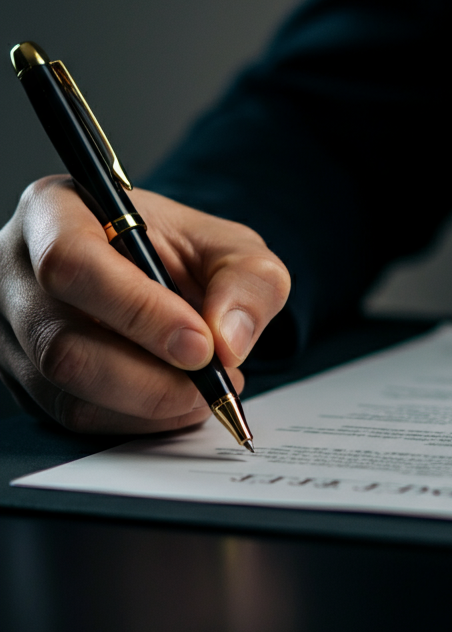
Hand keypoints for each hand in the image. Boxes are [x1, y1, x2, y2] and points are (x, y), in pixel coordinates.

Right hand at [0, 176, 290, 434]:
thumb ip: (247, 280)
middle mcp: (17, 270)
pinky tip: (176, 402)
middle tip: (209, 381)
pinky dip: (135, 419)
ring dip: (147, 403)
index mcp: (56, 212)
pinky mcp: (24, 377)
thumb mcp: (231, 248)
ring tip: (203, 390)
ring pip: (64, 388)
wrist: (163, 278)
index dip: (138, 311)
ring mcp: (12, 329)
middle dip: (148, 375)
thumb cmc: (183, 253)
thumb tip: (228, 341)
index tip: (200, 344)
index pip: (72, 263)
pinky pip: (72, 414)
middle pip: (59, 340)